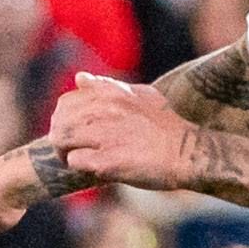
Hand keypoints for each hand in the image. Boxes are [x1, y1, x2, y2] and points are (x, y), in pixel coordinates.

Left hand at [52, 74, 198, 191]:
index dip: (64, 119)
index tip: (76, 132)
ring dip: (66, 152)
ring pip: (60, 139)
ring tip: (80, 160)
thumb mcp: (141, 95)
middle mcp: (104, 110)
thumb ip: (109, 86)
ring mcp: (105, 135)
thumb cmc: (167, 126)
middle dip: (60, 137)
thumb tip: (80, 78)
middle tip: (73, 150)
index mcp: (110, 94)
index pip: (66, 102)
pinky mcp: (107, 160)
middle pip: (59, 121)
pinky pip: (75, 160)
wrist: (189, 152)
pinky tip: (95, 169)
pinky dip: (80, 167)